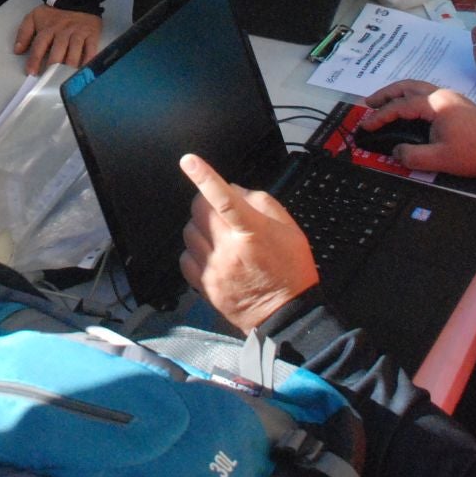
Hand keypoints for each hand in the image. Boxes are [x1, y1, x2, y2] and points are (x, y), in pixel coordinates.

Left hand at [13, 6, 101, 75]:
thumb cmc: (54, 12)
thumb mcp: (34, 17)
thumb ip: (24, 33)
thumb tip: (17, 50)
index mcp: (48, 28)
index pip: (40, 45)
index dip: (35, 59)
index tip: (31, 72)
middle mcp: (63, 32)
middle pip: (58, 49)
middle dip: (54, 64)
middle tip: (51, 79)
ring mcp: (78, 34)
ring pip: (75, 51)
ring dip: (70, 65)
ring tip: (67, 78)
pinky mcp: (91, 35)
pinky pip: (91, 49)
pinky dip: (89, 60)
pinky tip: (85, 70)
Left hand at [178, 154, 318, 331]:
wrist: (285, 314)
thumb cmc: (290, 269)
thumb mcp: (288, 229)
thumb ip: (260, 203)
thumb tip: (233, 190)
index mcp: (252, 231)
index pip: (224, 198)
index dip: (204, 177)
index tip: (189, 161)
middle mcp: (229, 249)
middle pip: (199, 211)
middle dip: (205, 202)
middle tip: (219, 209)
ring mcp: (214, 268)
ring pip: (189, 232)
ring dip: (200, 226)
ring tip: (218, 235)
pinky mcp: (204, 285)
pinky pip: (185, 257)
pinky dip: (194, 250)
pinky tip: (210, 253)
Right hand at [356, 87, 475, 176]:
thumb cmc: (474, 153)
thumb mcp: (440, 159)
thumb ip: (412, 156)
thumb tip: (396, 152)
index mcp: (435, 104)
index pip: (400, 106)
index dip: (380, 116)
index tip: (366, 124)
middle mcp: (441, 95)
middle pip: (407, 86)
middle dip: (386, 93)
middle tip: (369, 103)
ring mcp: (451, 97)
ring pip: (418, 87)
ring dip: (399, 92)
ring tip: (384, 102)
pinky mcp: (457, 104)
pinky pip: (427, 93)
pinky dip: (412, 96)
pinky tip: (409, 108)